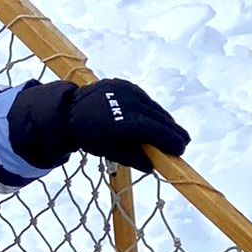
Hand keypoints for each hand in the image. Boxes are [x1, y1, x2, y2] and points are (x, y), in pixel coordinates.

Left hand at [7, 78, 189, 173]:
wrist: (68, 110)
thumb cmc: (89, 135)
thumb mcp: (109, 151)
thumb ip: (133, 159)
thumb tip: (154, 167)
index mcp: (125, 122)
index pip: (158, 132)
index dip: (172, 141)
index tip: (181, 149)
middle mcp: (129, 103)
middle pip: (160, 119)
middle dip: (173, 132)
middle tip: (183, 143)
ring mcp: (128, 91)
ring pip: (154, 108)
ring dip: (163, 121)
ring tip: (169, 133)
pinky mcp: (126, 84)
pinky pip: (145, 100)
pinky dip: (151, 110)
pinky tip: (153, 119)